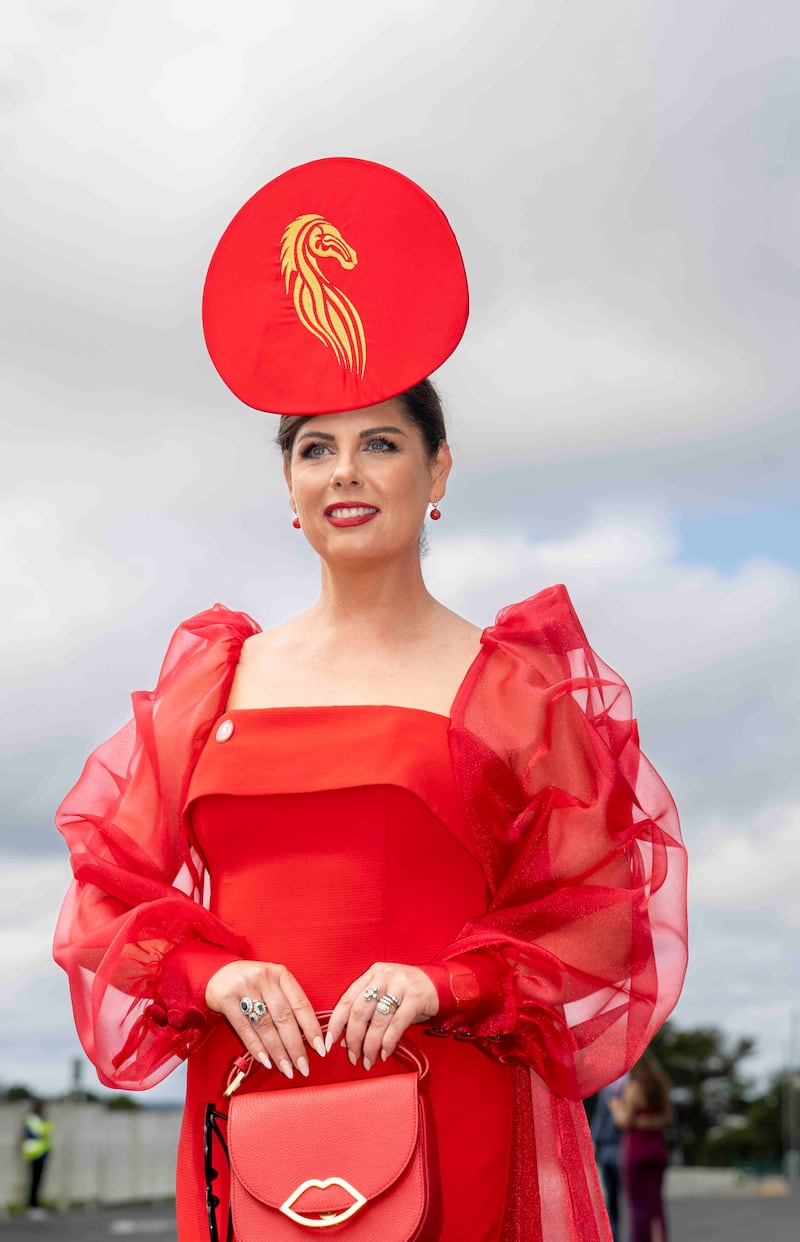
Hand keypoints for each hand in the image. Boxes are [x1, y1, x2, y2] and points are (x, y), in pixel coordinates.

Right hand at [205, 960, 324, 1079]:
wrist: (217, 972)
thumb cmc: (252, 983)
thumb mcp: (273, 984)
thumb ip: (287, 1002)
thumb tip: (306, 1037)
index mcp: (281, 974)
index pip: (301, 1004)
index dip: (312, 1028)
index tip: (321, 1049)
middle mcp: (265, 978)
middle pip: (284, 1018)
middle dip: (295, 1046)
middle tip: (303, 1067)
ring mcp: (244, 988)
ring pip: (265, 1026)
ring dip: (278, 1052)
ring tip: (287, 1069)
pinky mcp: (227, 999)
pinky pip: (245, 1029)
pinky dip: (256, 1048)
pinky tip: (266, 1061)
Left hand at [327, 962, 438, 1069]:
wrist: (442, 984)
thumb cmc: (409, 994)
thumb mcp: (385, 999)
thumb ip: (366, 1015)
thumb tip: (344, 1042)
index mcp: (372, 974)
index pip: (347, 999)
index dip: (336, 1023)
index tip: (330, 1043)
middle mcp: (384, 976)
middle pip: (360, 1011)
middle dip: (353, 1039)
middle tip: (353, 1057)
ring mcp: (400, 984)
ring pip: (378, 1020)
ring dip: (370, 1045)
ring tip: (368, 1060)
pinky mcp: (416, 996)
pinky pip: (397, 1024)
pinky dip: (388, 1042)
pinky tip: (384, 1053)